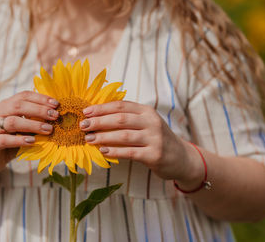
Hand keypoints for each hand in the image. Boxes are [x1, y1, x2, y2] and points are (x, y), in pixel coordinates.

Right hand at [0, 91, 58, 175]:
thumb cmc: (10, 141)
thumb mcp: (23, 129)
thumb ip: (34, 120)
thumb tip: (56, 116)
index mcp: (7, 105)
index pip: (24, 95)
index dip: (41, 98)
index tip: (56, 104)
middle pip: (19, 106)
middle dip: (40, 110)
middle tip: (55, 116)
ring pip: (13, 122)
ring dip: (33, 125)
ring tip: (48, 130)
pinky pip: (5, 139)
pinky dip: (20, 140)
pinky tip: (32, 142)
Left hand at [79, 101, 198, 180]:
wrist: (181, 158)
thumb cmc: (156, 139)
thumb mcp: (146, 123)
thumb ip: (127, 118)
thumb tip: (96, 117)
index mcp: (147, 111)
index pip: (121, 106)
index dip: (101, 108)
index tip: (85, 112)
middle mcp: (152, 122)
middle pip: (120, 119)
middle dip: (99, 121)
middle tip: (83, 126)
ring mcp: (155, 138)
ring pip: (123, 135)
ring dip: (103, 136)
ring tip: (88, 139)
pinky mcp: (155, 155)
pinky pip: (130, 152)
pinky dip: (114, 151)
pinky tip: (103, 151)